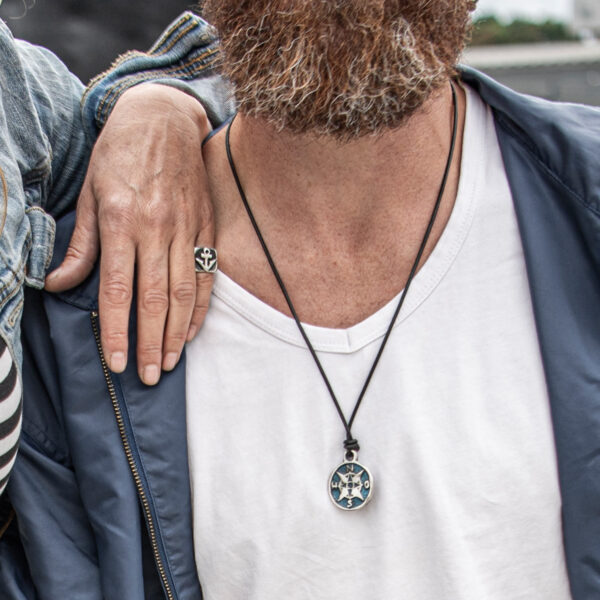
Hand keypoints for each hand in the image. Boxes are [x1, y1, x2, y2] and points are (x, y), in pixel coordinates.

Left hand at [45, 84, 213, 384]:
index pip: (119, 289)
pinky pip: (206, 273)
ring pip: (184, 291)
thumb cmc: (121, 153)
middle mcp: (157, 228)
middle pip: (154, 298)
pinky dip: (201, 306)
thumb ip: (81, 243)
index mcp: (122, 220)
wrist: (164, 118)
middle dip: (150, 342)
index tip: (115, 362)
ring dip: (177, 332)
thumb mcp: (90, 191)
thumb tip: (62, 283)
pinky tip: (193, 329)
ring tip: (169, 362)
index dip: (117, 330)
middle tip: (146, 375)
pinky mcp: (206, 226)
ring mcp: (186, 227)